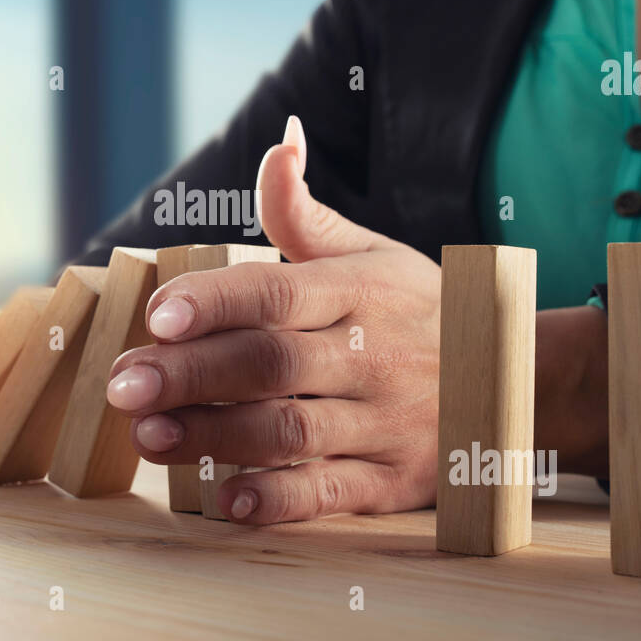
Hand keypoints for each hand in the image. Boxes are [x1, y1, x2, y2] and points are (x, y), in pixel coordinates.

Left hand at [105, 116, 443, 523]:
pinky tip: (224, 499)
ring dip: (213, 437)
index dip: (216, 303)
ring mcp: (386, 422)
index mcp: (361, 292)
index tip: (157, 314)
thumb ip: (306, 212)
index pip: (280, 292)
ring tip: (150, 435)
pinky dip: (276, 499)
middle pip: (271, 366)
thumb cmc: (420, 309)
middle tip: (123, 384)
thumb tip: (279, 141)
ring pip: (289, 432)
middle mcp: (373, 356)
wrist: (517, 380)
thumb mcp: (374, 252)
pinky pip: (330, 494)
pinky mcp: (392, 481)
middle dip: (190, 376)